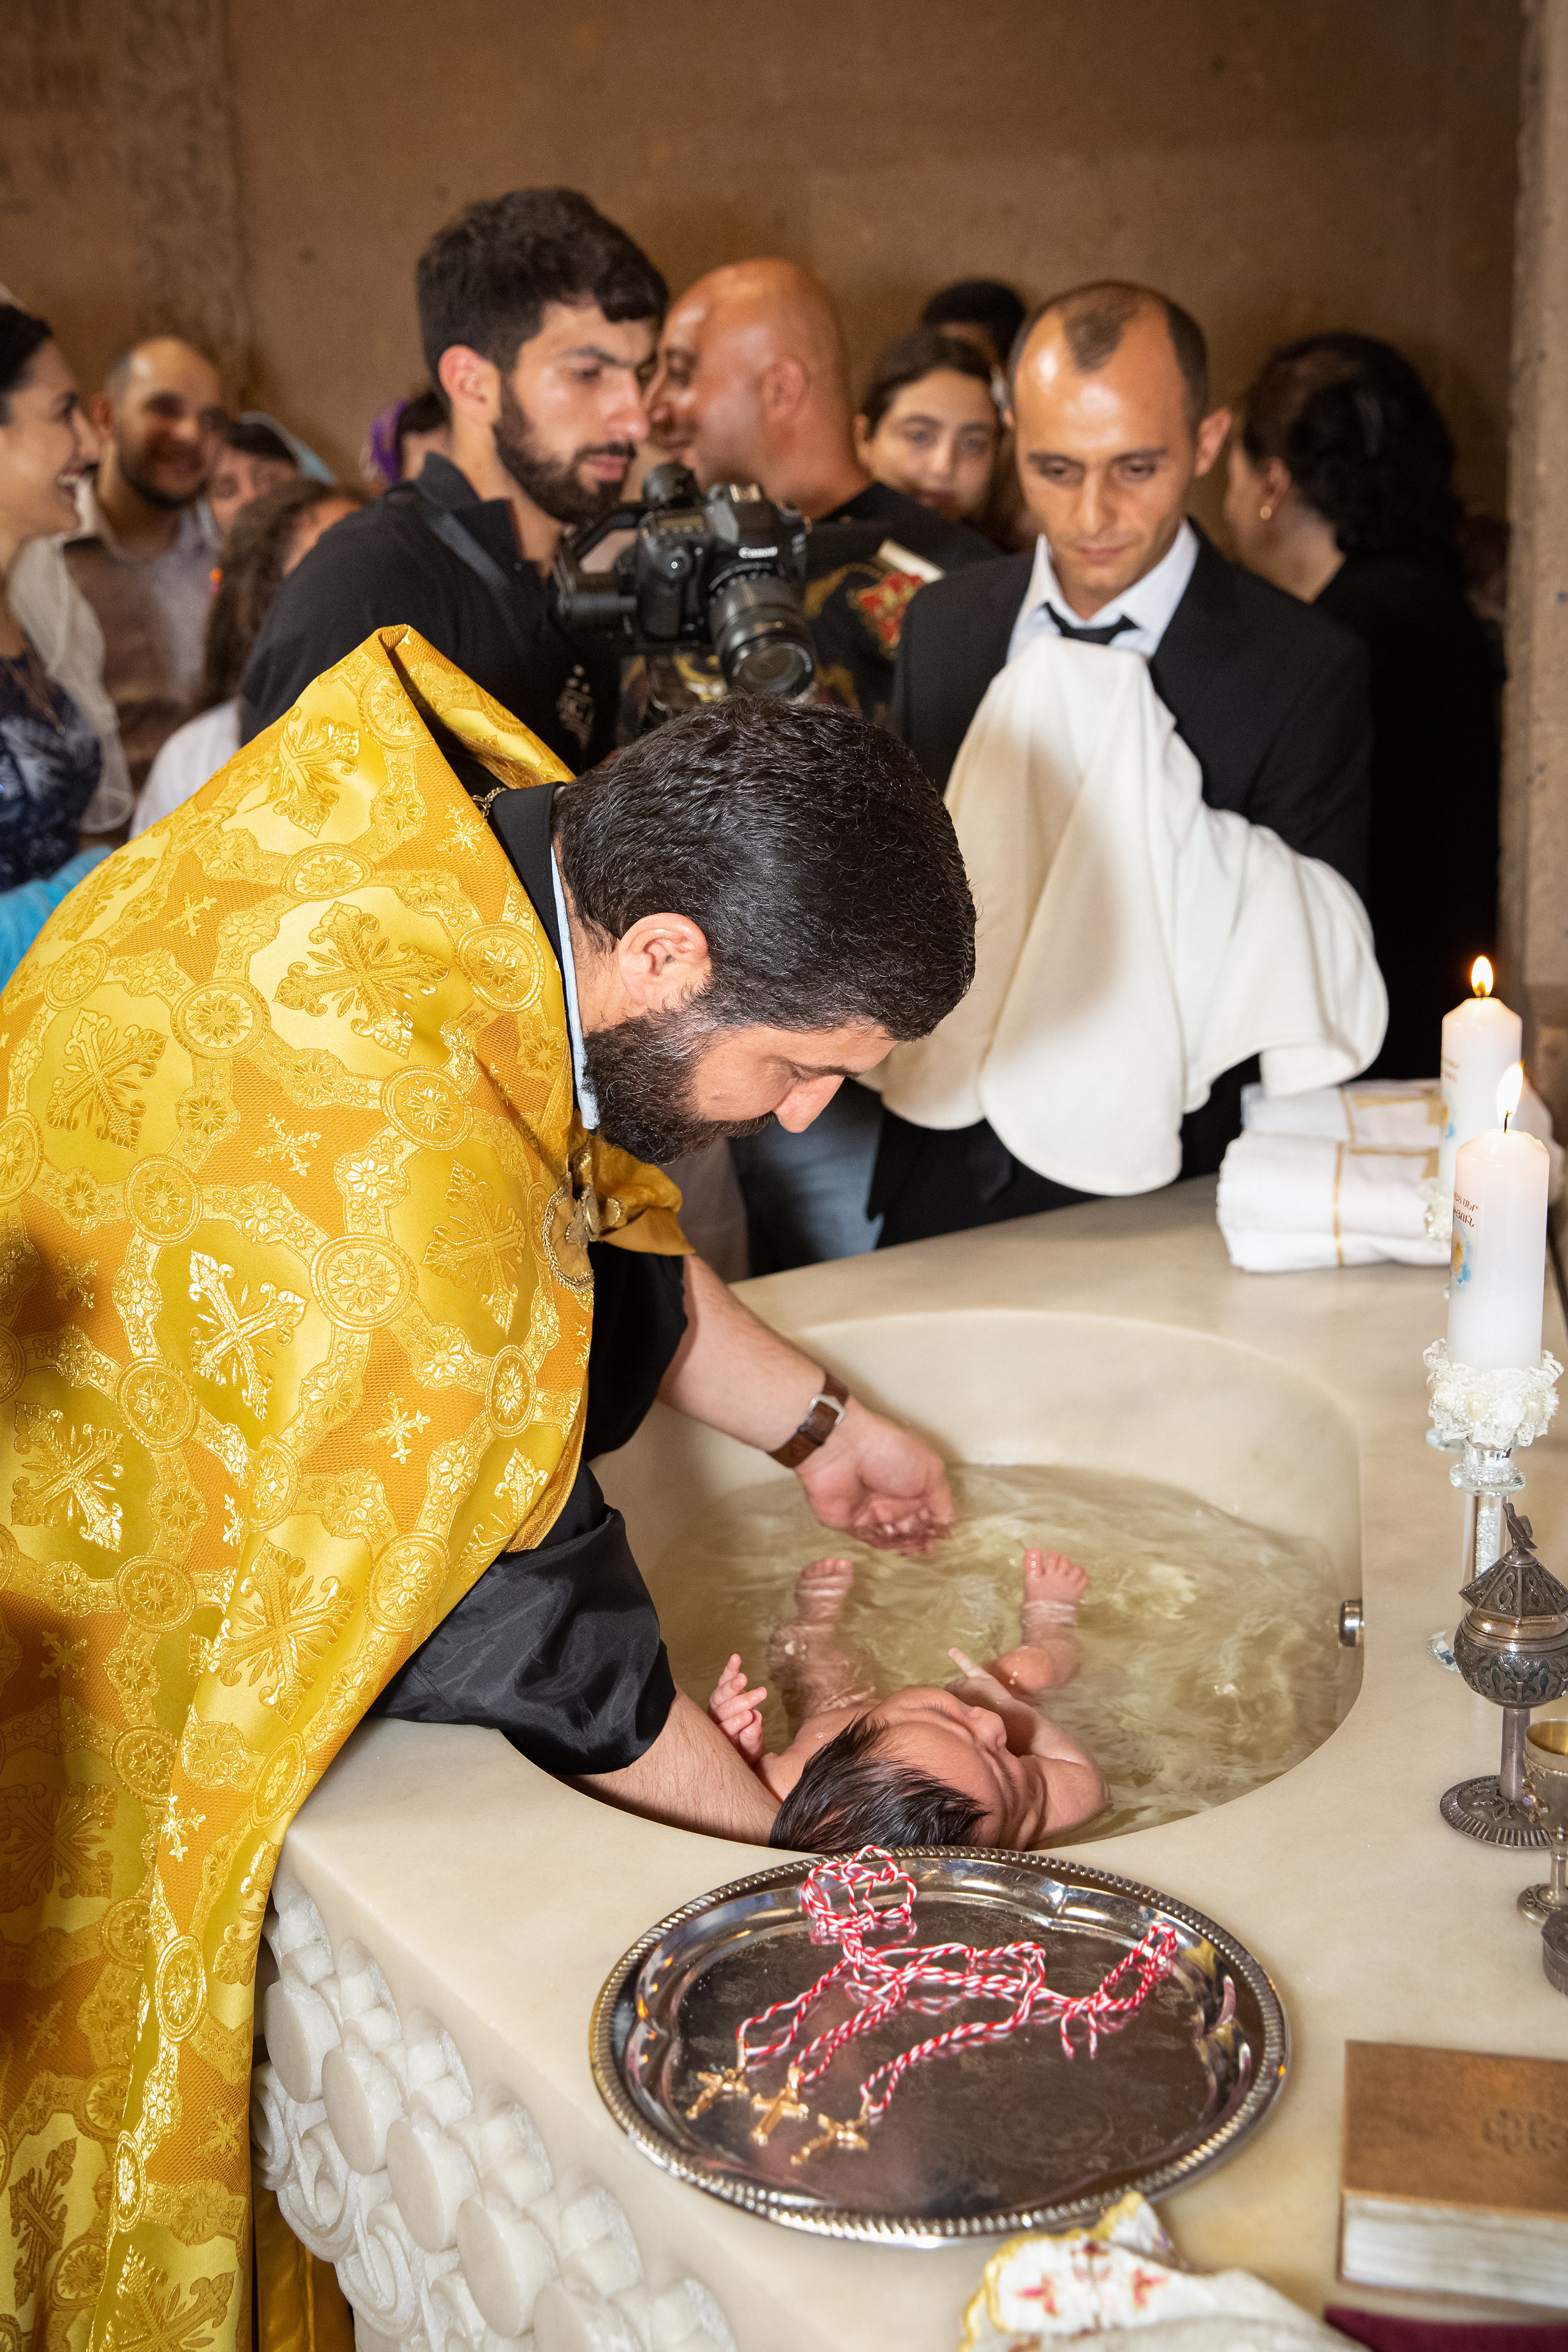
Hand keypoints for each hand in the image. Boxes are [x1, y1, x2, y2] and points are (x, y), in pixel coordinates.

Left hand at [707, 1654, 766, 1761]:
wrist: (739, 1747)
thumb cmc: (745, 1751)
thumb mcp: (750, 1751)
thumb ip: (751, 1739)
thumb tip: (755, 1721)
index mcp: (720, 1737)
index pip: (725, 1728)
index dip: (736, 1723)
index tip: (749, 1717)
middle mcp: (715, 1720)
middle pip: (724, 1709)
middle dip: (741, 1702)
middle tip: (759, 1695)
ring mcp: (717, 1705)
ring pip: (721, 1694)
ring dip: (733, 1685)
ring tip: (743, 1678)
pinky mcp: (722, 1693)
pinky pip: (724, 1680)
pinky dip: (730, 1670)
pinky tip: (735, 1658)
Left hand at [795, 1399, 952, 1553]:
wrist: (843, 1450)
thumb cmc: (887, 1451)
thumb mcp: (929, 1470)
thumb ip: (941, 1499)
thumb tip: (946, 1523)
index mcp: (913, 1484)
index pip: (930, 1514)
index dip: (935, 1527)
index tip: (938, 1535)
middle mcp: (894, 1499)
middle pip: (913, 1529)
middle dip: (921, 1537)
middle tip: (923, 1539)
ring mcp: (873, 1511)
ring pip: (894, 1538)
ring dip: (904, 1543)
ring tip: (909, 1540)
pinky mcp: (853, 1522)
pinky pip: (872, 1541)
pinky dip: (885, 1545)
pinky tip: (894, 1542)